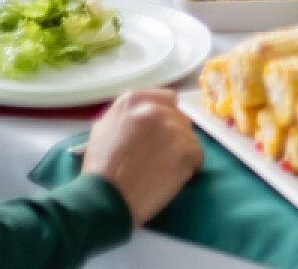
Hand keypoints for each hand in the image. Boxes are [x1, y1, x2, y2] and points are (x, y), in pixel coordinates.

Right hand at [82, 88, 202, 224]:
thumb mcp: (103, 128)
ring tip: (164, 167)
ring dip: (181, 149)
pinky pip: (197, 155)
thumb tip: (140, 115)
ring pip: (189, 136)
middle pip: (179, 118)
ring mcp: (174, 130)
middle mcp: (157, 110)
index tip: (160, 131)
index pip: (167, 99)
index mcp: (135, 101)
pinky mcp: (187, 152)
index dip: (165, 116)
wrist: (105, 198)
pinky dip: (189, 166)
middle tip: (160, 153)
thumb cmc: (100, 168)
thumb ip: (126, 116)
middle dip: (172, 133)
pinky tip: (173, 176)